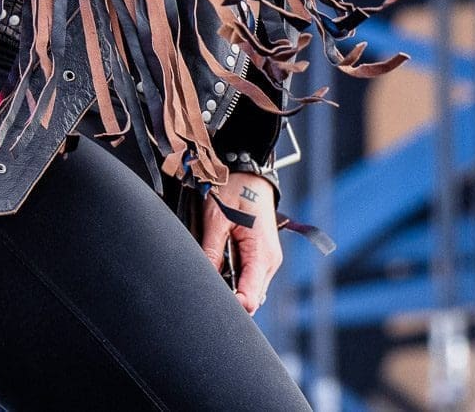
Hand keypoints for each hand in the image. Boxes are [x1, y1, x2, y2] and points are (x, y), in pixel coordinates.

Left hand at [199, 172, 282, 315]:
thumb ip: (211, 254)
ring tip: (215, 267)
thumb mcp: (216, 220)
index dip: (230, 305)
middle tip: (208, 281)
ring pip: (250, 288)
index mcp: (262, 254)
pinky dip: (236, 276)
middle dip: (230, 296)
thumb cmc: (234, 188)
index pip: (250, 298)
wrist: (248, 169)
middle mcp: (270, 260)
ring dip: (232, 285)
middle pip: (251, 298)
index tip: (210, 298)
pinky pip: (250, 276)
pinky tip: (223, 262)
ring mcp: (268, 258)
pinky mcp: (262, 253)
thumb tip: (204, 283)